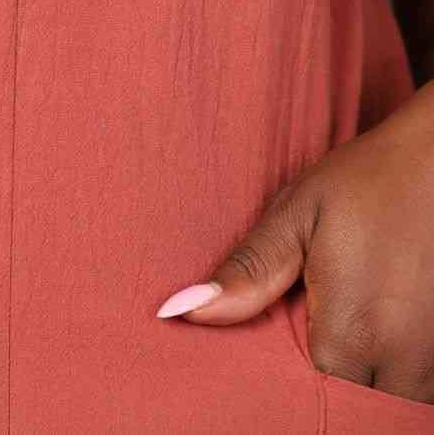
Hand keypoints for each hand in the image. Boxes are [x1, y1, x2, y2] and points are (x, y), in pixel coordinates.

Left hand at [155, 80, 433, 403]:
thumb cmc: (365, 181)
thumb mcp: (298, 213)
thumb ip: (249, 270)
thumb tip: (183, 312)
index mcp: (352, 331)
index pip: (306, 400)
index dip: (281, 386)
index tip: (264, 357)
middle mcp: (400, 360)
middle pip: (349, 410)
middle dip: (324, 392)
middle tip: (301, 339)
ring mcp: (433, 359)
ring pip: (388, 405)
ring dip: (361, 384)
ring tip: (335, 333)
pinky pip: (416, 390)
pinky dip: (390, 375)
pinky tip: (370, 338)